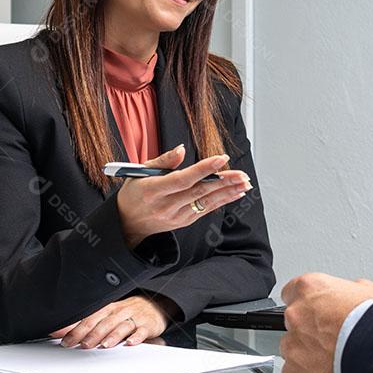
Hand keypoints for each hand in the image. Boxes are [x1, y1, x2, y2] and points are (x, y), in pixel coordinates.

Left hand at [49, 295, 177, 348]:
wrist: (154, 306)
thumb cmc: (126, 313)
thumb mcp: (106, 315)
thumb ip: (85, 324)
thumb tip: (61, 332)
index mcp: (107, 309)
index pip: (89, 319)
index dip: (76, 329)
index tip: (65, 340)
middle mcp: (119, 312)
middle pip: (104, 323)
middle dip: (92, 334)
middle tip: (82, 345)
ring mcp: (134, 318)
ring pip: (121, 326)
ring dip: (112, 336)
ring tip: (104, 345)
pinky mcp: (147, 325)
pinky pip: (142, 331)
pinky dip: (137, 337)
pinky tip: (131, 343)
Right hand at [115, 144, 251, 248]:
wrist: (128, 223)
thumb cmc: (135, 192)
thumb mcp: (140, 171)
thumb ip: (163, 160)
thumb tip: (182, 149)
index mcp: (153, 190)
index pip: (182, 179)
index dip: (203, 169)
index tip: (221, 159)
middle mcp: (165, 205)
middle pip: (199, 191)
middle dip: (223, 182)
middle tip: (241, 174)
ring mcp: (176, 216)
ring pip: (206, 202)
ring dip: (228, 192)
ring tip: (244, 183)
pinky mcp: (184, 222)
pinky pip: (206, 210)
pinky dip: (223, 201)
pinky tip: (236, 193)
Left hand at [280, 273, 372, 372]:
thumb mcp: (366, 290)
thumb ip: (346, 291)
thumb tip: (348, 296)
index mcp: (309, 288)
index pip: (292, 291)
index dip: (307, 303)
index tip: (316, 310)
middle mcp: (296, 313)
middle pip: (292, 320)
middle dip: (308, 328)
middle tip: (329, 335)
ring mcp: (292, 343)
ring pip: (291, 347)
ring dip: (305, 351)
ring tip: (330, 356)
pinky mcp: (294, 370)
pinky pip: (292, 372)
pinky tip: (323, 372)